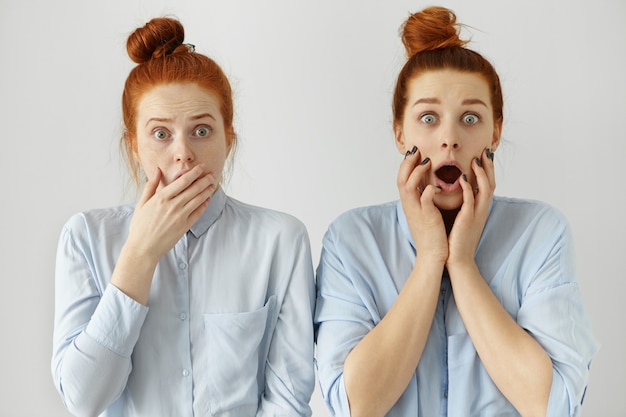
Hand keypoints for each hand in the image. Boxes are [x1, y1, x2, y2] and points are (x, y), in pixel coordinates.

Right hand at [125, 164, 216, 262]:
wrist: (143, 248)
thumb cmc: (140, 226)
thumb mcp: (142, 203)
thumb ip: (151, 185)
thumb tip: (157, 170)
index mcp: (161, 198)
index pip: (182, 181)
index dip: (194, 173)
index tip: (201, 167)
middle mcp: (172, 206)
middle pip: (194, 189)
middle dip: (205, 180)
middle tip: (212, 174)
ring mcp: (180, 217)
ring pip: (198, 200)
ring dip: (207, 191)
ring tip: (213, 184)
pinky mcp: (185, 226)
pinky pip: (198, 213)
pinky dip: (204, 204)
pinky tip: (208, 199)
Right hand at [397, 147, 447, 265]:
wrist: (433, 255)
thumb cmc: (432, 234)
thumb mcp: (424, 213)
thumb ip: (423, 198)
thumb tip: (427, 185)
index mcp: (409, 203)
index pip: (402, 178)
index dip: (407, 164)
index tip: (415, 152)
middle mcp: (409, 205)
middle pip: (401, 178)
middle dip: (408, 162)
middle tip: (417, 150)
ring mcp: (416, 211)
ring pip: (408, 186)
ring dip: (416, 172)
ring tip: (427, 162)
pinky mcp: (427, 217)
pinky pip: (424, 200)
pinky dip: (428, 190)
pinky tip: (435, 186)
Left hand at [447, 148, 494, 267]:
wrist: (458, 260)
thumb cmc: (457, 240)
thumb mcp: (463, 219)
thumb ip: (464, 206)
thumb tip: (460, 193)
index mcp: (480, 209)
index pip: (487, 184)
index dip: (487, 170)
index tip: (483, 155)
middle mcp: (482, 210)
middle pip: (491, 183)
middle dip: (488, 166)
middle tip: (486, 150)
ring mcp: (477, 215)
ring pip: (485, 189)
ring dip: (482, 173)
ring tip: (477, 159)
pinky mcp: (468, 220)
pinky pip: (470, 201)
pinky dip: (468, 188)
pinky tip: (463, 178)